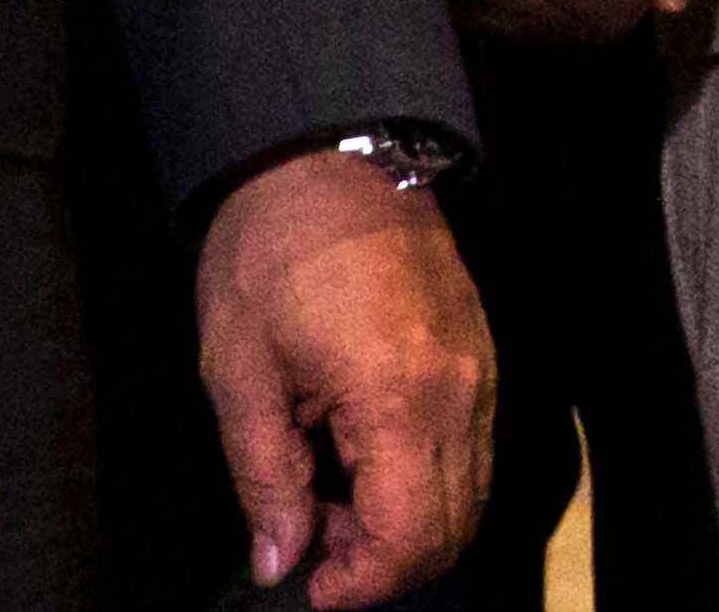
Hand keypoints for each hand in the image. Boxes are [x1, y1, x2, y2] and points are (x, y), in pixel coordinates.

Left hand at [191, 153, 495, 603]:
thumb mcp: (239, 370)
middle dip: (384, 561)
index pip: (412, 537)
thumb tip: (279, 559)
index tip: (310, 584)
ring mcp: (479, 367)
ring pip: (470, 492)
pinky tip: (360, 455)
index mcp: (400, 396)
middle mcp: (460, 389)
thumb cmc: (273, 247)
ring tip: (329, 496)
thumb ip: (264, 477)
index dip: (361, 583)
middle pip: (453, 527)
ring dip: (406, 522)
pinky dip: (425, 477)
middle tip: (312, 543)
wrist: (325, 150)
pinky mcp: (478, 349)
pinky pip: (471, 446)